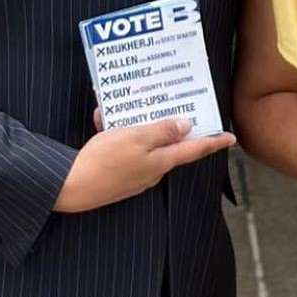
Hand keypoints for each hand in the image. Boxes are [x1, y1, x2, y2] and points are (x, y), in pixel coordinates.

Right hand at [55, 117, 235, 212]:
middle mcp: (152, 171)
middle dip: (168, 126)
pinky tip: (102, 119)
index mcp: (162, 161)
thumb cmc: (102, 162)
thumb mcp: (136, 138)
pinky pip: (122, 150)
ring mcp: (134, 175)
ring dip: (135, 126)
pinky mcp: (115, 176)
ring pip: (142, 144)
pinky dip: (115, 134)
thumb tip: (186, 127)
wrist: (66, 188)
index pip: (195, 149)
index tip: (231, 138)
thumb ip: (163, 132)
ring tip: (122, 108)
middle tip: (170, 108)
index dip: (214, 142)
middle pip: (169, 145)